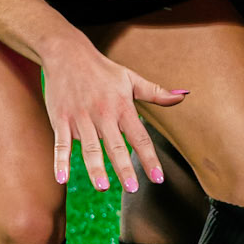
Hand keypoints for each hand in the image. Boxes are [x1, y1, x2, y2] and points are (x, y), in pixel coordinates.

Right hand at [39, 32, 187, 191]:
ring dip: (95, 168)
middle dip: (124, 168)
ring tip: (103, 187)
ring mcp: (81, 118)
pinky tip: (61, 179)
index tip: (158, 178)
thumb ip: (156, 92)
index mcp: (122, 107)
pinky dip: (60, 161)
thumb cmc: (103, 70)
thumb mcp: (131, 78)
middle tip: (133, 189)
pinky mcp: (61, 119)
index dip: (150, 158)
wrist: (68, 54)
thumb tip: (184, 95)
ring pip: (89, 147)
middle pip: (115, 145)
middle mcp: (103, 114)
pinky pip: (60, 143)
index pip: (140, 137)